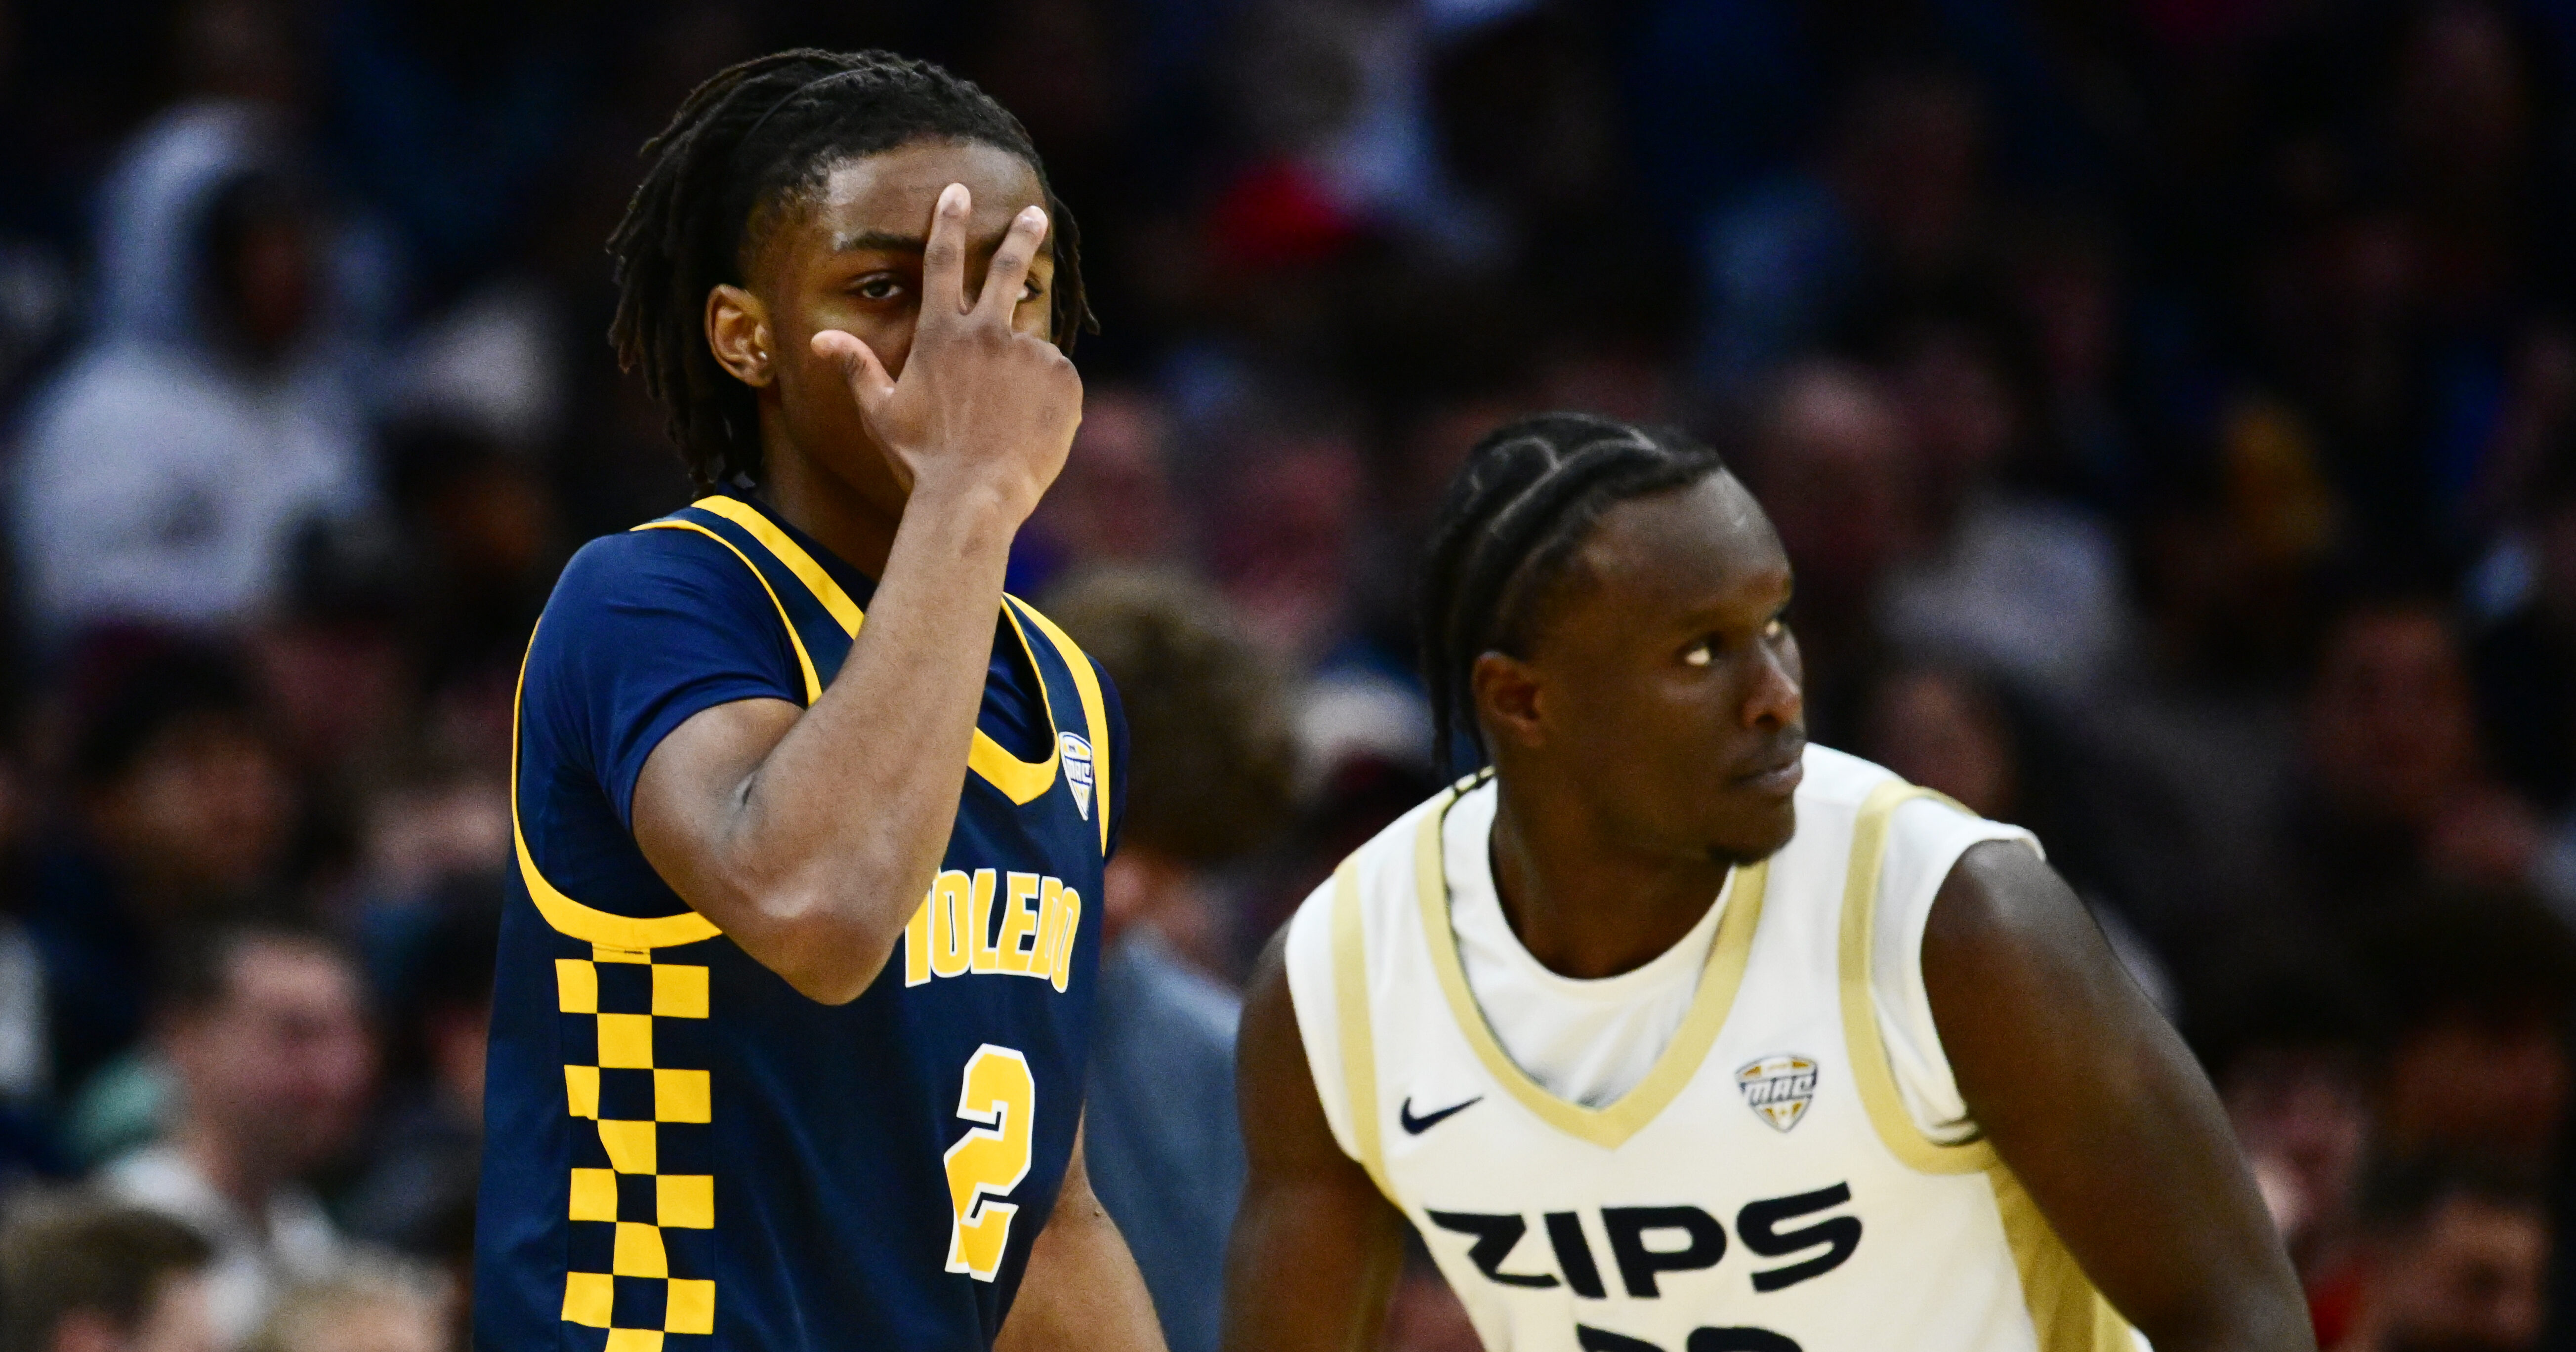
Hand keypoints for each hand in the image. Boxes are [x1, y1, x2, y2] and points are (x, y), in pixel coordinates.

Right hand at [812, 183, 1081, 523]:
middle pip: (1005, 269)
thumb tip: (817, 340)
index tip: (956, 192)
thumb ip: (856, 368)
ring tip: (1009, 419)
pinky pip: (1057, 379)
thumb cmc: (922, 459)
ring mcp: (1027, 352)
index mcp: (940, 334)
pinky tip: (1030, 429)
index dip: (947, 221)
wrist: (974, 496)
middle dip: (1019, 236)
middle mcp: (986, 332)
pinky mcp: (1062, 377)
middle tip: (1035, 215)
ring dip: (1024, 374)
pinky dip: (1047, 398)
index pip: (940, 261)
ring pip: (1030, 348)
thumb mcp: (880, 413)